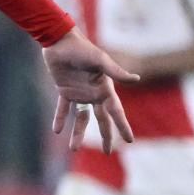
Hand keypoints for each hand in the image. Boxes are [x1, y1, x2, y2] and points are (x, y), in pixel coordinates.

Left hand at [44, 27, 137, 152]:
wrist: (60, 42)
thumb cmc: (83, 50)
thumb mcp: (100, 61)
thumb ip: (116, 72)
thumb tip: (137, 79)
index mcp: (105, 89)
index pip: (116, 112)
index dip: (122, 126)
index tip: (129, 141)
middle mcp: (94, 94)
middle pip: (101, 120)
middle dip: (105, 135)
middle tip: (107, 151)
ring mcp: (79, 94)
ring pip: (81, 119)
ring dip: (77, 133)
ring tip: (73, 149)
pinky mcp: (64, 91)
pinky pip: (62, 109)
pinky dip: (60, 119)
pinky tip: (57, 131)